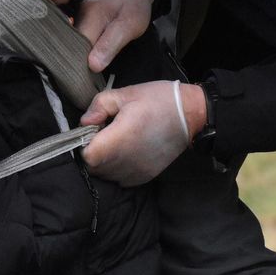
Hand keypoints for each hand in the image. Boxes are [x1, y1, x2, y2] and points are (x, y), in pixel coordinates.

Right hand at [76, 0, 153, 72]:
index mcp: (91, 15)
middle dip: (84, 59)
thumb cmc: (134, 4)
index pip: (78, 47)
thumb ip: (110, 45)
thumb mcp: (129, 25)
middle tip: (97, 69)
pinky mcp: (81, 19)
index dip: (85, 62)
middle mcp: (79, 15)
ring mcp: (78, 17)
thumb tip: (93, 66)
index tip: (94, 73)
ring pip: (76, 43)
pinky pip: (80, 37)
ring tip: (99, 58)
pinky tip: (96, 50)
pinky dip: (87, 46)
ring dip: (86, 53)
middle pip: (74, 45)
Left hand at [79, 80, 204, 185]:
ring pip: (106, 175)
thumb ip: (99, 106)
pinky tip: (126, 153)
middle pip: (94, 168)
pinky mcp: (146, 177)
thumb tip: (84, 122)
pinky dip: (117, 170)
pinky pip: (121, 180)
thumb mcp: (126, 94)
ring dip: (104, 162)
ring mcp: (137, 172)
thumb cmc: (158, 100)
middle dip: (92, 153)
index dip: (84, 144)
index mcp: (120, 138)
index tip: (92, 131)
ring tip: (115, 144)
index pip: (87, 156)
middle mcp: (126, 161)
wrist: (191, 115)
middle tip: (103, 134)